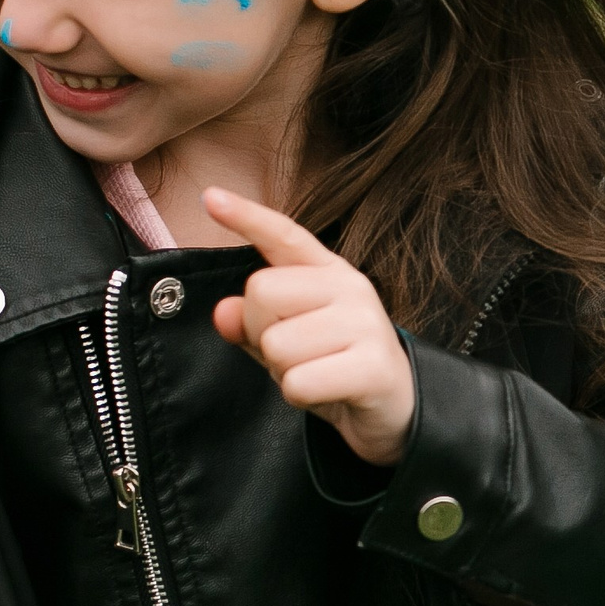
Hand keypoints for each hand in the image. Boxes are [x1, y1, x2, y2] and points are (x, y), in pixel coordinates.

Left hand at [204, 186, 416, 465]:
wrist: (394, 408)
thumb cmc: (335, 367)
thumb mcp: (288, 341)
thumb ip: (252, 323)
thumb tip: (223, 312)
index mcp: (328, 272)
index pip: (284, 236)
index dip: (247, 217)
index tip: (210, 196)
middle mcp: (350, 287)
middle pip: (261, 293)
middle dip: (262, 332)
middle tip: (295, 353)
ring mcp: (366, 323)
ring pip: (276, 345)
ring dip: (283, 371)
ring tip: (316, 372)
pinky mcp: (373, 365)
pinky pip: (297, 382)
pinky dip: (299, 395)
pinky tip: (326, 392)